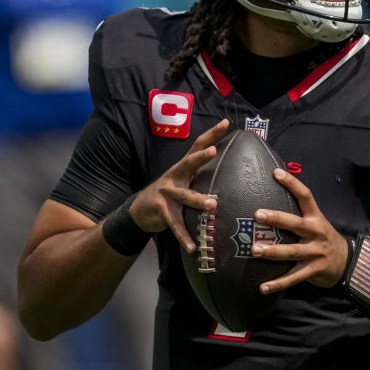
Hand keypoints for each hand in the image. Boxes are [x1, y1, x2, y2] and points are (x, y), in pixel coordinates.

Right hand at [130, 119, 229, 251]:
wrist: (139, 210)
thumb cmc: (169, 193)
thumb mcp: (183, 180)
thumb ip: (201, 174)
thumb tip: (229, 169)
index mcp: (183, 168)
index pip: (198, 146)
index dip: (211, 134)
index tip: (226, 123)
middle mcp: (175, 177)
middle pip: (188, 163)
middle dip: (200, 157)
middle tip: (213, 151)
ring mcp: (166, 193)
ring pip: (184, 196)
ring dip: (198, 201)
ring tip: (212, 205)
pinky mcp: (161, 211)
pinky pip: (175, 225)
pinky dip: (185, 237)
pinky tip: (194, 247)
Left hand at [251, 168, 349, 291]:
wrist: (346, 262)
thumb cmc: (323, 238)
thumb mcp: (316, 222)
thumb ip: (299, 214)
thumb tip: (272, 196)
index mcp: (316, 218)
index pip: (305, 196)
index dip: (292, 183)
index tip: (276, 173)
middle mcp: (316, 233)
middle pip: (296, 224)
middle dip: (277, 219)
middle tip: (257, 214)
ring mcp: (315, 253)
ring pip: (292, 252)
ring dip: (273, 251)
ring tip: (254, 250)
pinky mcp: (313, 270)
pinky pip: (294, 277)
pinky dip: (278, 283)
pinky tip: (262, 287)